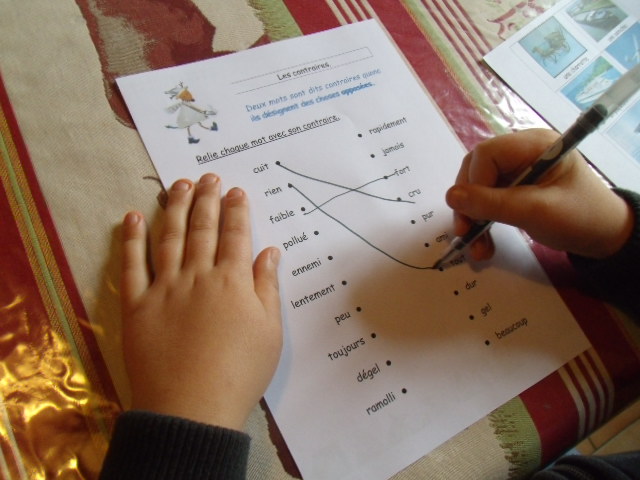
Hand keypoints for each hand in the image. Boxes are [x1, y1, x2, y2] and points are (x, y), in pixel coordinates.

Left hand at [120, 173, 281, 429]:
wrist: (192, 407)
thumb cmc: (240, 372)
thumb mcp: (269, 331)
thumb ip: (266, 287)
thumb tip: (269, 251)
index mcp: (232, 282)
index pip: (235, 235)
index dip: (236, 210)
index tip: (235, 190)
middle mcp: (197, 276)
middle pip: (202, 229)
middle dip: (206, 199)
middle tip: (207, 176)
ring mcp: (164, 288)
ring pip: (169, 238)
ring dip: (174, 208)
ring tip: (178, 185)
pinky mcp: (137, 306)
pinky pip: (132, 266)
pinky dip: (132, 240)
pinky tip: (133, 217)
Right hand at [445, 129, 633, 259]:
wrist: (603, 237)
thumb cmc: (580, 218)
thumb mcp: (536, 212)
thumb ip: (493, 204)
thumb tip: (451, 196)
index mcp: (534, 145)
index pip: (487, 154)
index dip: (474, 183)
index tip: (475, 215)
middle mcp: (521, 153)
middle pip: (476, 170)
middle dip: (470, 204)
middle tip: (467, 233)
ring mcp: (516, 170)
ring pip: (476, 188)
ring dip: (472, 218)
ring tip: (477, 248)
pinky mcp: (512, 189)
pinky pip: (486, 201)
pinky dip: (482, 222)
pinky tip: (484, 244)